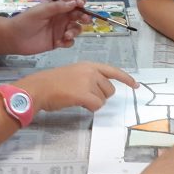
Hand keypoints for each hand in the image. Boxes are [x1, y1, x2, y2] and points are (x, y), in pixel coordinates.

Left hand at [7, 0, 90, 54]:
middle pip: (79, 15)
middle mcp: (61, 17)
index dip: (80, 1)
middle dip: (84, 17)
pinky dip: (68, 42)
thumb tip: (74, 3)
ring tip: (66, 35)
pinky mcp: (59, 41)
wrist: (14, 39)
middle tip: (85, 20)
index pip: (73, 0)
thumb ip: (57, 7)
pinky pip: (70, 41)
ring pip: (76, 29)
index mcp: (57, 6)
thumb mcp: (40, 11)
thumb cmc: (25, 21)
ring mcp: (61, 29)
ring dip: (75, 31)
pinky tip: (60, 42)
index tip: (81, 5)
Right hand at [16, 62, 136, 111]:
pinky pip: (97, 105)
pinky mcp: (83, 94)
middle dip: (101, 96)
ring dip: (94, 102)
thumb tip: (101, 90)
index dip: (126, 78)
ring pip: (103, 99)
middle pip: (110, 89)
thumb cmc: (52, 83)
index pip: (113, 71)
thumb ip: (89, 77)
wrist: (38, 88)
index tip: (135, 85)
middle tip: (84, 96)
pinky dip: (90, 108)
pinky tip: (79, 104)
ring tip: (77, 98)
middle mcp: (91, 71)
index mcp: (89, 65)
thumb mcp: (73, 73)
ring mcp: (88, 82)